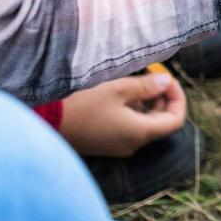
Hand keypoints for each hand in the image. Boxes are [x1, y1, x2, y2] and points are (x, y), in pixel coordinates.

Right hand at [58, 72, 185, 157]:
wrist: (42, 122)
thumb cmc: (81, 104)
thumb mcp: (117, 89)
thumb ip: (146, 86)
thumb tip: (167, 82)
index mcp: (140, 134)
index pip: (176, 120)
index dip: (177, 98)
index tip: (167, 78)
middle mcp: (132, 144)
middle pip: (161, 122)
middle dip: (161, 97)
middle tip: (149, 75)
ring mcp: (117, 146)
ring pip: (143, 123)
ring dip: (144, 102)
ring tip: (130, 81)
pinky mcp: (104, 142)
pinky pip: (127, 126)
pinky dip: (130, 109)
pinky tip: (116, 92)